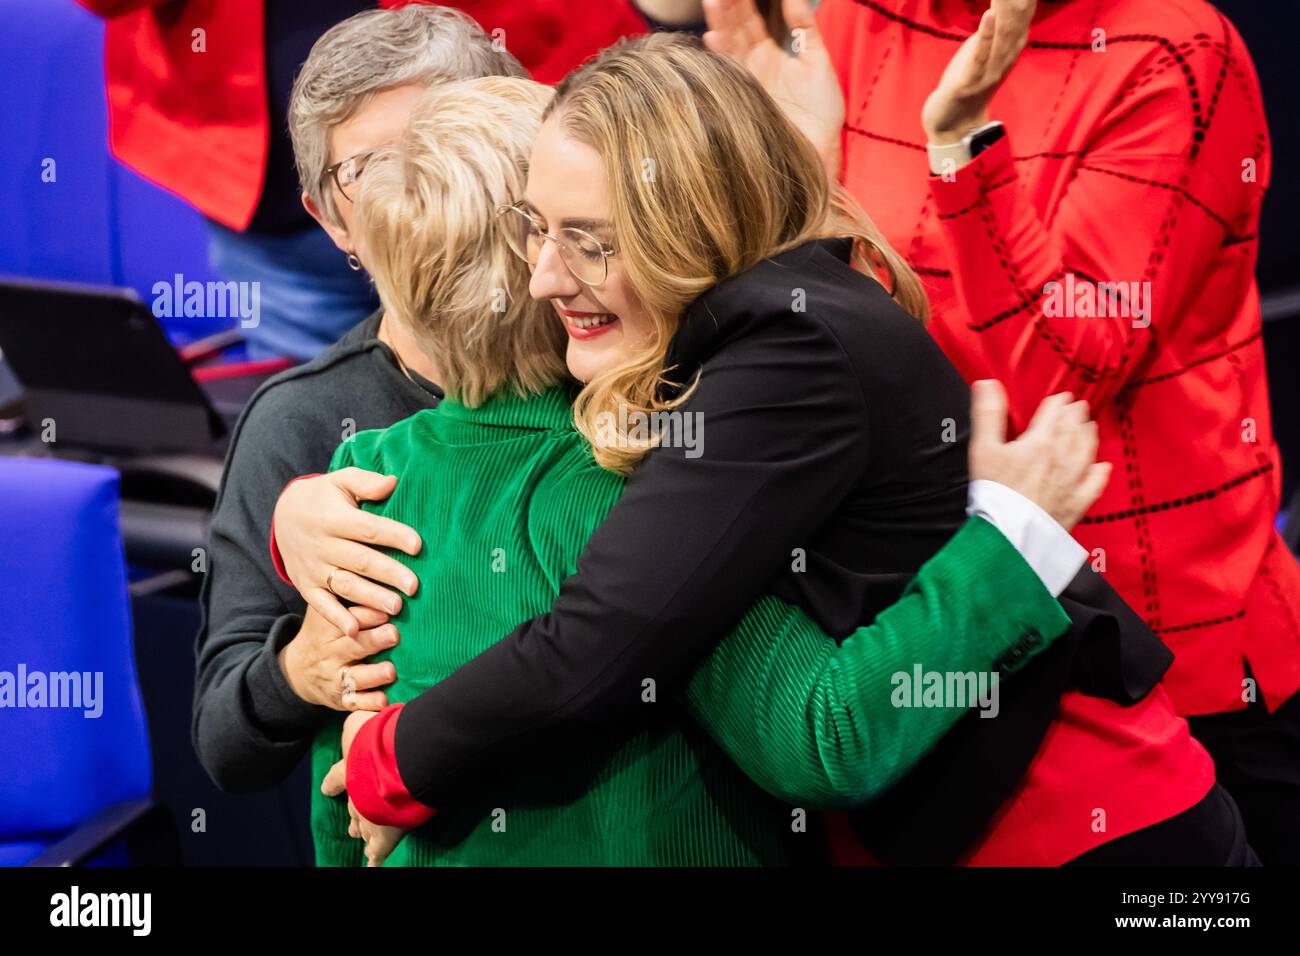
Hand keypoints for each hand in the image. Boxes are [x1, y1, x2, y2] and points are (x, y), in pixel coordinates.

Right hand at [273, 468, 421, 635]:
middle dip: (388, 573)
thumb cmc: (325, 497)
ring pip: (345, 585)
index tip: (417, 545)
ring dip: (370, 598)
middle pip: (359, 560)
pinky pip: (321, 605)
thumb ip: (366, 482)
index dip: (392, 535)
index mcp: (333, 518)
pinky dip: (337, 619)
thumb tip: (393, 482)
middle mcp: (322, 545)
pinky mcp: (307, 586)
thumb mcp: (341, 481)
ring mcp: (314, 568)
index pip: (367, 528)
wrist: (283, 515)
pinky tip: (355, 630)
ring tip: (396, 607)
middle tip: (414, 586)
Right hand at [279, 606, 398, 709]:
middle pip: (352, 646)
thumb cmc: (324, 633)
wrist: (297, 670)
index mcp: (327, 628)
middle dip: (373, 640)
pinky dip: (368, 704)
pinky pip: (354, 703)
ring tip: (390, 671)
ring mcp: (335, 677)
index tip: (386, 609)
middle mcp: (330, 653)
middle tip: (394, 634)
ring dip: (374, 675)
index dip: (367, 614)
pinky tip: (383, 701)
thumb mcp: (327, 613)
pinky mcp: (340, 699)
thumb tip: (384, 576)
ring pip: (354, 677)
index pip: (347, 618)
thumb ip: (350, 599)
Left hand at [322, 711, 405, 865]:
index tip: (327, 789)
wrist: (397, 762)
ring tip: (359, 838)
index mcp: (349, 771)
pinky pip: (379, 851)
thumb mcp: (360, 720)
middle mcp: (356, 796)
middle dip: (352, 815)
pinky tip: (371, 865)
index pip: (336, 779)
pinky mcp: (386, 832)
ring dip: (362, 832)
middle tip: (351, 825)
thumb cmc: (381, 738)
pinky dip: (374, 858)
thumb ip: (358, 721)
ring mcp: (370, 816)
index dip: (332, 783)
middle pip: (352, 808)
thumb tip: (360, 711)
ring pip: (364, 828)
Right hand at [703, 0, 844, 174]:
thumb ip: (805, 29)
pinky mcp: (740, 96)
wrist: (818, 149)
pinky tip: (713, 36)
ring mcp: (744, 78)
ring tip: (714, 0)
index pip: (753, 16)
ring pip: (728, 43)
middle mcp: (752, 62)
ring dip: (720, 22)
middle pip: (736, 25)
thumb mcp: (818, 61)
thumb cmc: (821, 111)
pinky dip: (719, 53)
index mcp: (770, 51)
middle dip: (729, 4)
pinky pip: (727, 70)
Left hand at [921, 0, 1034, 143]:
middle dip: (1022, 0)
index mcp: (1009, 51)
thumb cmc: (967, 84)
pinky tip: (989, 14)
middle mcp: (1004, 59)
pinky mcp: (970, 81)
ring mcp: (989, 71)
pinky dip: (986, 34)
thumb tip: (998, 9)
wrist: (954, 124)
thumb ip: (993, 33)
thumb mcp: (983, 53)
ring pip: (1003, 36)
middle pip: (1018, 23)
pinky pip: (981, 55)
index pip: (1024, 16)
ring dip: (1008, 10)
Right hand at [969, 380, 1110, 529]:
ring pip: (1087, 451)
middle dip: (1076, 415)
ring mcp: (1072, 481)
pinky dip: (1100, 473)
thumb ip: (988, 414)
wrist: (1009, 531)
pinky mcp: (1076, 503)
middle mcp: (1061, 458)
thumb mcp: (983, 448)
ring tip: (1090, 426)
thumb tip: (987, 385)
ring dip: (1089, 436)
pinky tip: (1103, 467)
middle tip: (1078, 406)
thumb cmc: (994, 492)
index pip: (1054, 414)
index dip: (1058, 402)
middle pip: (1074, 429)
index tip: (1061, 397)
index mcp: (1040, 442)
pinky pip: (1094, 484)